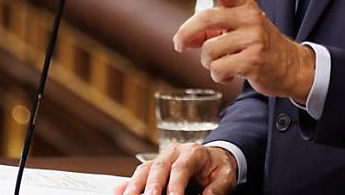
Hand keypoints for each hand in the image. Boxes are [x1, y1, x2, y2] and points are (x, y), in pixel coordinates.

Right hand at [114, 143, 236, 194]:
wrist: (214, 158)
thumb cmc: (218, 168)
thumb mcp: (225, 177)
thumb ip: (216, 189)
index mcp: (194, 152)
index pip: (181, 167)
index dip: (176, 184)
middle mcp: (175, 152)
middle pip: (159, 166)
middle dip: (151, 185)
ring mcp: (162, 157)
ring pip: (145, 169)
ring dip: (135, 185)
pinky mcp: (154, 166)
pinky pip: (140, 173)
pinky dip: (129, 184)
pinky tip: (119, 192)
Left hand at [174, 0, 314, 101]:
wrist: (292, 67)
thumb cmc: (259, 47)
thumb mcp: (240, 31)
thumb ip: (213, 31)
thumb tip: (184, 39)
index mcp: (246, 7)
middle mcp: (250, 19)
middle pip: (206, 19)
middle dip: (186, 33)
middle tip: (179, 45)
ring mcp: (253, 39)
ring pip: (209, 49)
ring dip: (207, 62)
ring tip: (221, 64)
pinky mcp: (253, 61)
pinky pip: (218, 68)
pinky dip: (218, 75)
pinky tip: (229, 74)